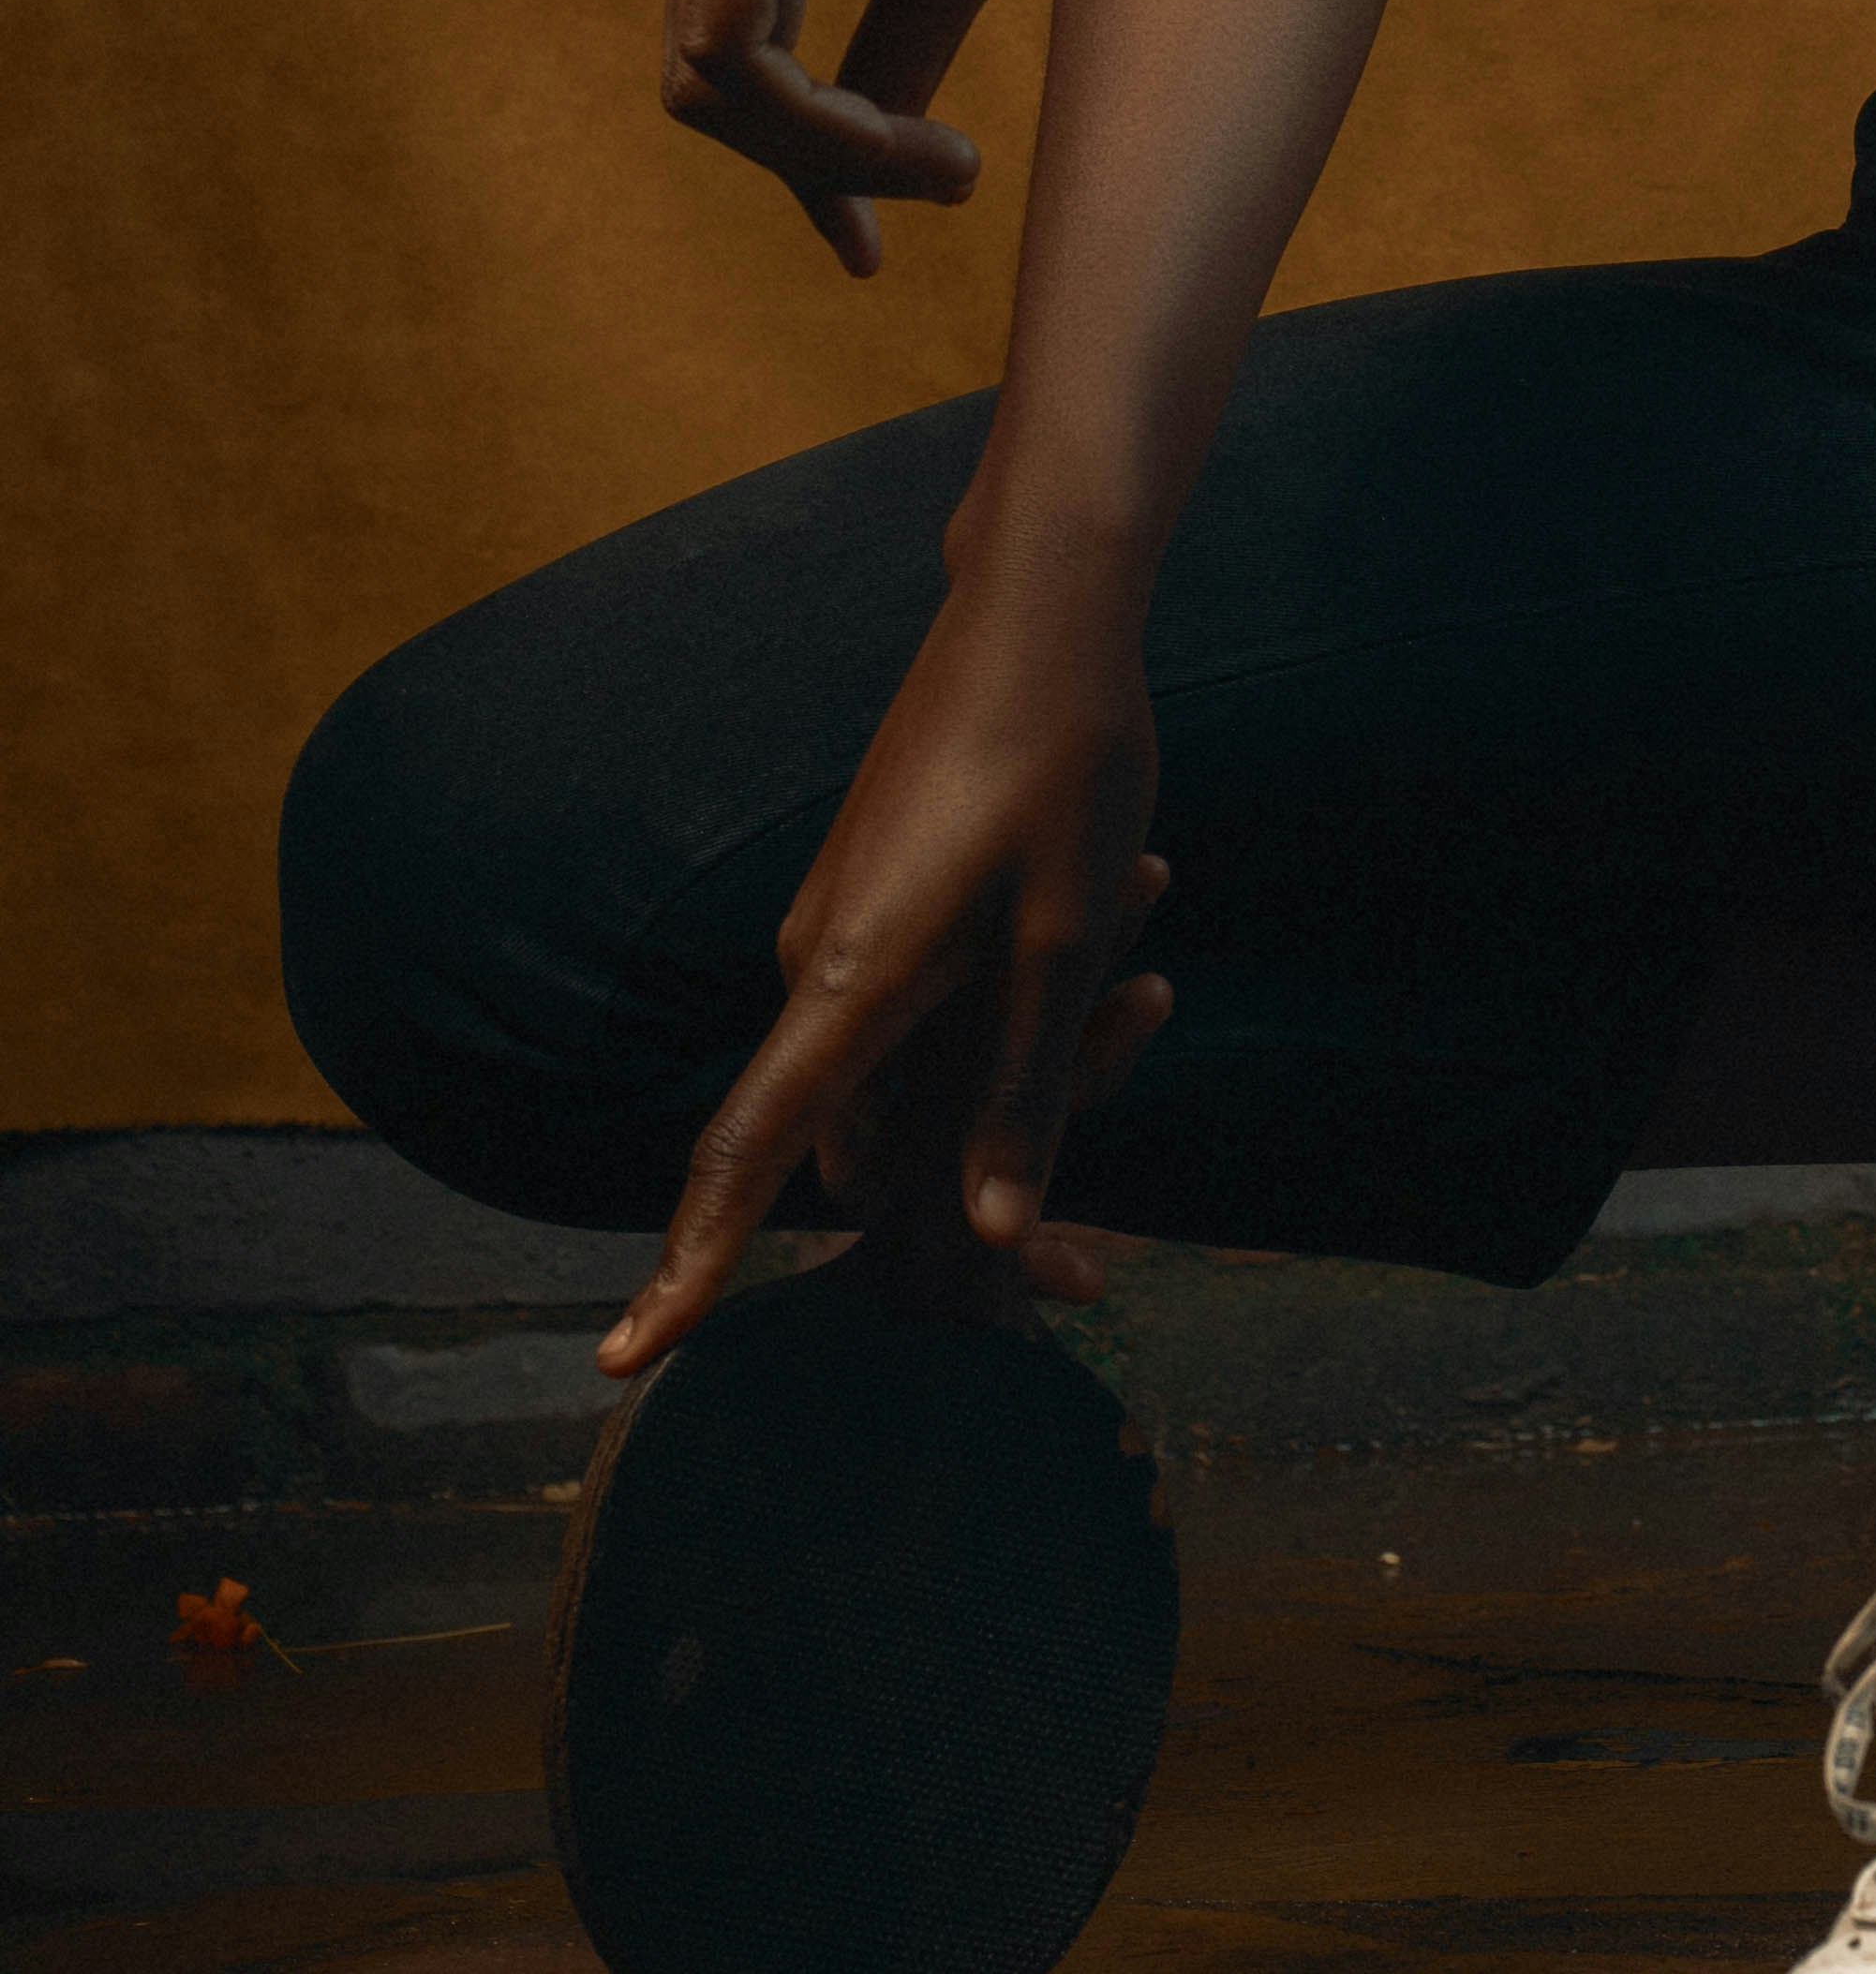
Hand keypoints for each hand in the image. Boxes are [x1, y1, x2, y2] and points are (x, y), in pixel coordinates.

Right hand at [598, 539, 1174, 1377]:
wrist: (1041, 612)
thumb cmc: (1061, 770)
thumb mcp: (1065, 943)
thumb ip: (1024, 1096)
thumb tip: (990, 1235)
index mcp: (850, 988)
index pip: (746, 1156)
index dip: (691, 1266)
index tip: (627, 1361)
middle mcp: (821, 966)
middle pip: (865, 1137)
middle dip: (970, 1190)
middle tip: (1089, 1272)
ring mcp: (848, 928)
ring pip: (922, 1068)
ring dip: (1034, 1057)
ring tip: (1150, 930)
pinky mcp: (884, 896)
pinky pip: (936, 1002)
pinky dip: (1025, 1000)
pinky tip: (1134, 889)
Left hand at [663, 0, 1150, 273]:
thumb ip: (899, 47)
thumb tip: (867, 154)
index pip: (731, 58)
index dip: (803, 161)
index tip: (886, 233)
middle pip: (705, 85)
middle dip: (814, 168)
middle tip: (937, 185)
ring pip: (710, 81)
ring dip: (828, 157)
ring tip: (946, 167)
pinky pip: (742, 50)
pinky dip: (823, 123)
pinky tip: (916, 141)